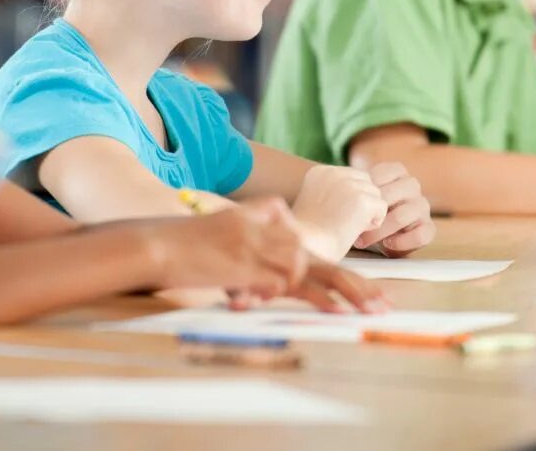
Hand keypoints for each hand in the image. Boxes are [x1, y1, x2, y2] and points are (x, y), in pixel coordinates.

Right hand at [150, 201, 309, 298]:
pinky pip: (278, 281)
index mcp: (239, 213)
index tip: (276, 249)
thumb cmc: (171, 243)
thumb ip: (225, 236)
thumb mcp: (206, 230)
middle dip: (296, 262)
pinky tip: (255, 299)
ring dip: (289, 279)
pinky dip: (273, 293)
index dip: (286, 231)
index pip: (280, 210)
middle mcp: (249, 226)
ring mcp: (248, 246)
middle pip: (296, 238)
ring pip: (295, 259)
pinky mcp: (241, 269)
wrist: (153, 246)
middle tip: (279, 278)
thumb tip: (230, 253)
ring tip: (269, 292)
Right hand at [156, 201, 390, 313]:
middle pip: (318, 261)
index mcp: (266, 226)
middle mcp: (265, 234)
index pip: (314, 252)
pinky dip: (302, 295)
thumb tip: (279, 238)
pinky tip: (326, 309)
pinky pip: (279, 281)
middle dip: (352, 285)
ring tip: (359, 311)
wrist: (155, 242)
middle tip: (380, 305)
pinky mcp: (242, 265)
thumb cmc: (188, 244)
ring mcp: (255, 248)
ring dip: (334, 293)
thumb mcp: (227, 226)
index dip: (343, 275)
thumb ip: (256, 227)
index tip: (370, 292)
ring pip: (305, 269)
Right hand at [291, 164, 387, 258]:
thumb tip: (357, 193)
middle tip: (345, 221)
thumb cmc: (310, 235)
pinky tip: (356, 231)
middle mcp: (334, 173)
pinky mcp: (362, 200)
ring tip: (347, 227)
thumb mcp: (316, 202)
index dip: (350, 198)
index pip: (351, 176)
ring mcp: (349, 185)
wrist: (309, 248)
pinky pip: (381, 208)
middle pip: (366, 182)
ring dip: (368, 213)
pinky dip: (374, 223)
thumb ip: (333, 191)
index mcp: (321, 172)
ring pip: (376, 194)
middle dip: (362, 202)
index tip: (335, 214)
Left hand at [353, 162, 434, 255]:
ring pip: (406, 214)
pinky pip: (422, 234)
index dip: (370, 186)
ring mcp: (422, 207)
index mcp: (398, 173)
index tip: (353, 201)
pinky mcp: (428, 228)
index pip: (388, 172)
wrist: (379, 236)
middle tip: (355, 223)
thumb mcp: (359, 195)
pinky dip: (403, 241)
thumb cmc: (364, 211)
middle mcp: (412, 187)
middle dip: (374, 209)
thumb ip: (352, 186)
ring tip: (363, 240)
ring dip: (382, 229)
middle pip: (398, 192)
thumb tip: (323, 176)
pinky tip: (387, 244)